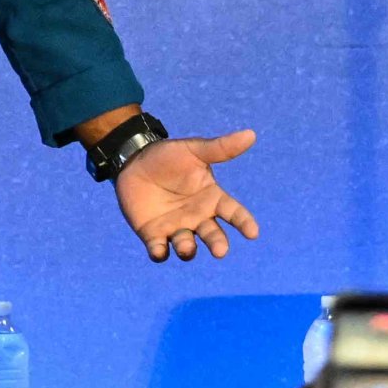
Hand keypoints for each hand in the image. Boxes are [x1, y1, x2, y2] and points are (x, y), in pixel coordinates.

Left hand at [112, 130, 260, 262]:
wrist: (134, 161)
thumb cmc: (168, 156)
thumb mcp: (194, 150)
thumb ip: (220, 148)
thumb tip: (250, 134)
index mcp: (212, 198)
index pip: (233, 213)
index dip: (244, 223)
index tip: (253, 232)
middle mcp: (198, 217)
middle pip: (213, 235)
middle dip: (217, 244)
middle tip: (220, 250)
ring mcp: (176, 228)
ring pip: (187, 246)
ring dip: (188, 249)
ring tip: (187, 247)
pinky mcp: (153, 234)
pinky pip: (159, 250)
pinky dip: (159, 253)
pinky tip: (159, 252)